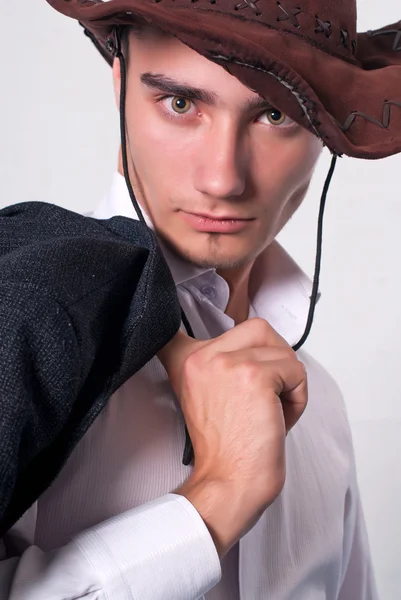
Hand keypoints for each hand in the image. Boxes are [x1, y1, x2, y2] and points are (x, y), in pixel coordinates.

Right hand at [158, 318, 306, 556]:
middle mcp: (201, 355)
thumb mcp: (202, 395)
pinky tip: (282, 418)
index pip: (183, 322)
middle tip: (268, 392)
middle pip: (257, 328)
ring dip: (288, 380)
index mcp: (185, 360)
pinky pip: (296, 370)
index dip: (203, 320)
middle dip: (274, 358)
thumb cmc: (225, 446)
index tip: (215, 331)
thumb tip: (257, 342)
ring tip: (274, 409)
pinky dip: (299, 396)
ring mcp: (228, 362)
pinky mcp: (255, 374)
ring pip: (281, 349)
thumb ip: (215, 363)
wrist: (229, 483)